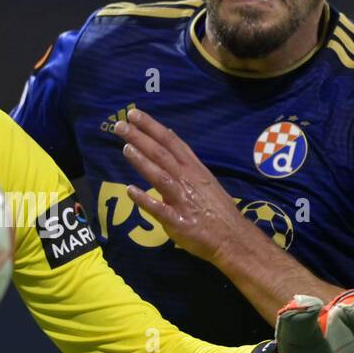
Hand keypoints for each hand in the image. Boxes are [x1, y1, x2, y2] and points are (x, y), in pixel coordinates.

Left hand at [114, 109, 246, 264]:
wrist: (232, 238)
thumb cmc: (217, 211)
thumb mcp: (205, 182)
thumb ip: (187, 168)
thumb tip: (170, 151)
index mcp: (194, 169)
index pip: (171, 142)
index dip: (152, 127)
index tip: (135, 114)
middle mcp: (188, 180)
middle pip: (162, 154)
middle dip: (141, 138)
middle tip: (120, 124)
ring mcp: (182, 200)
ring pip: (161, 175)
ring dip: (142, 161)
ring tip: (125, 148)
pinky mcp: (178, 221)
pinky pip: (159, 208)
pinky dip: (144, 199)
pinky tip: (130, 190)